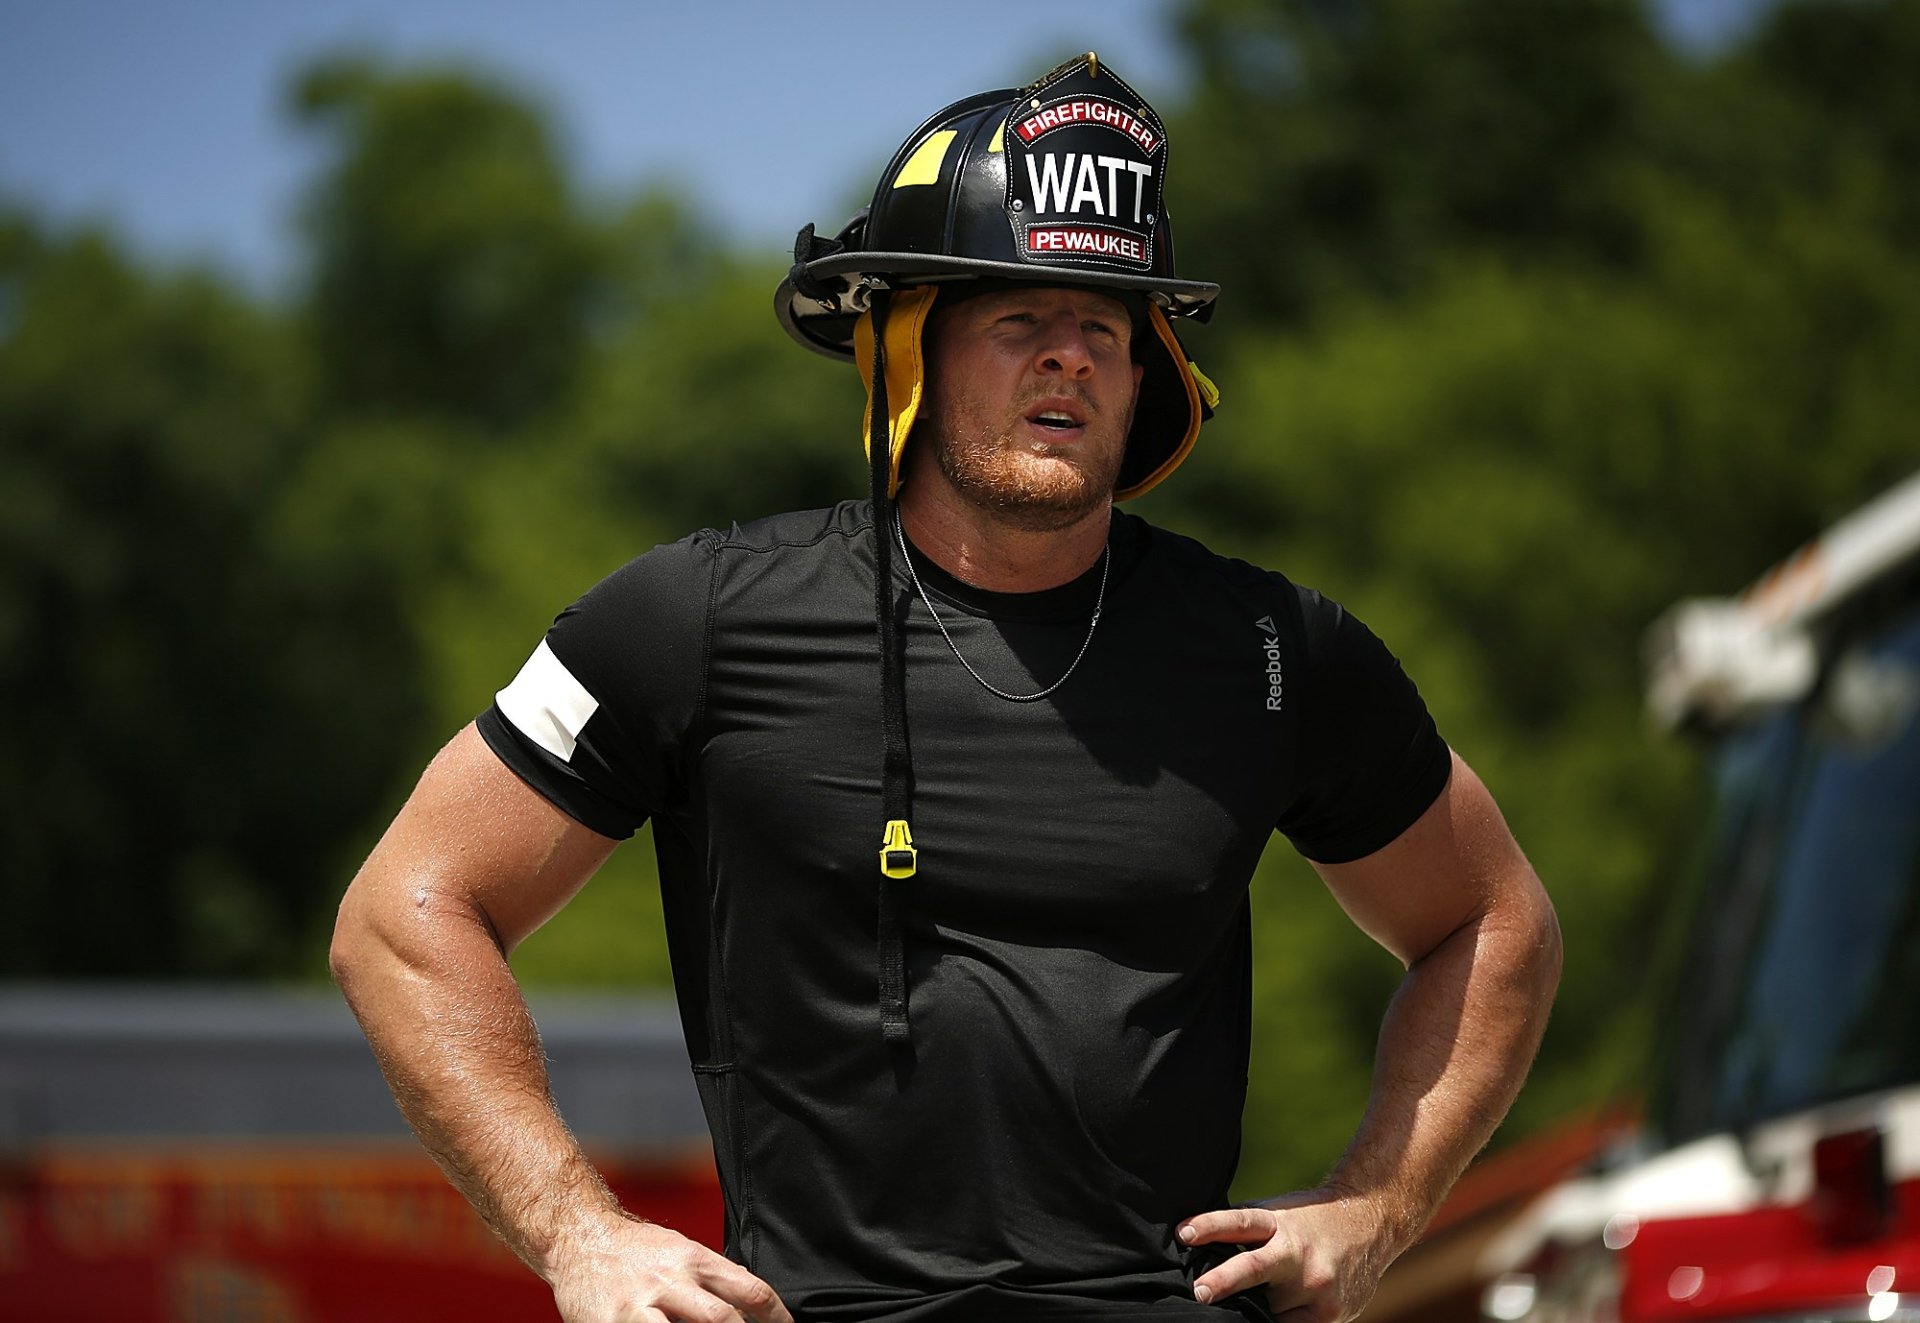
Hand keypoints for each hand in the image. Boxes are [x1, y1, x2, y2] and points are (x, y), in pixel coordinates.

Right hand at [546, 1214, 791, 1322]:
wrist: (580, 1238)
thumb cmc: (635, 1250)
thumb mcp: (679, 1250)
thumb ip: (711, 1277)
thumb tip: (747, 1306)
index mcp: (693, 1259)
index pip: (748, 1289)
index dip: (774, 1315)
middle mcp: (669, 1281)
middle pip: (720, 1320)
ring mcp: (639, 1307)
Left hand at [1177, 1188, 1392, 1322]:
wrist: (1369, 1224)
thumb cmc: (1309, 1221)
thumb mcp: (1277, 1212)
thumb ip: (1244, 1230)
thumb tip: (1193, 1243)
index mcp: (1279, 1222)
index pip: (1240, 1222)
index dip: (1210, 1226)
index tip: (1182, 1233)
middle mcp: (1298, 1253)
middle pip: (1255, 1268)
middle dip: (1224, 1281)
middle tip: (1199, 1291)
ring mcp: (1316, 1285)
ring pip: (1269, 1308)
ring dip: (1253, 1306)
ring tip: (1243, 1302)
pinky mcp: (1329, 1313)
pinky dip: (1276, 1320)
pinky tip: (1271, 1312)